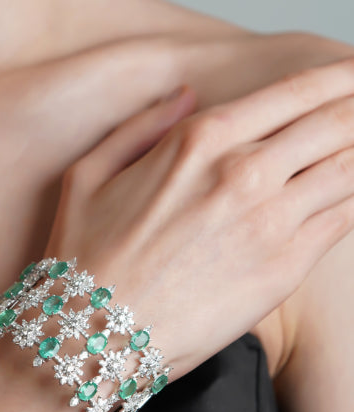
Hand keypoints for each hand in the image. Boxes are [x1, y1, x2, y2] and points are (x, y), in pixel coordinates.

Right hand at [44, 57, 353, 380]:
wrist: (95, 335)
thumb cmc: (84, 255)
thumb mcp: (90, 172)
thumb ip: (142, 126)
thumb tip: (185, 96)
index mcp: (199, 140)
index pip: (293, 92)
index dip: (337, 76)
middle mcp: (243, 172)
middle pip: (335, 123)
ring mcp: (271, 221)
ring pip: (350, 168)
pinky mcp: (286, 268)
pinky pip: (345, 218)